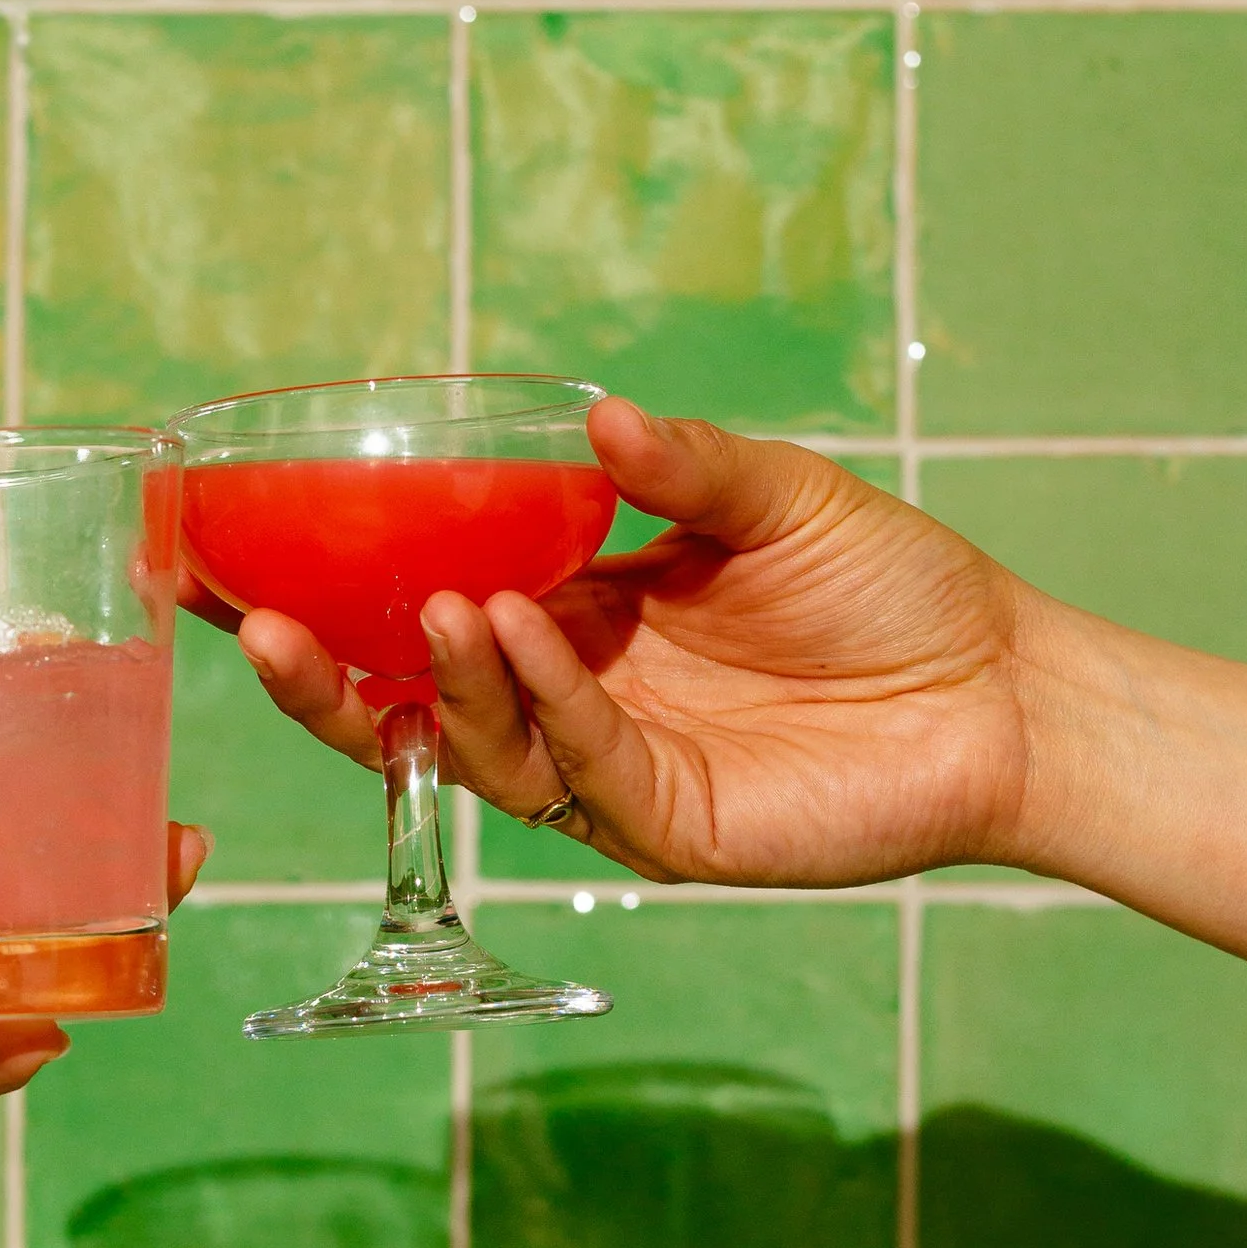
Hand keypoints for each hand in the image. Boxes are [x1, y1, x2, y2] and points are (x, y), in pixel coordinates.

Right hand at [217, 401, 1036, 887]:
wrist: (1002, 687)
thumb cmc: (893, 587)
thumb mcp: (776, 496)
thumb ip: (682, 466)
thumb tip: (593, 418)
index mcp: (576, 616)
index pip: (427, 608)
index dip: (338, 593)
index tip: (244, 554)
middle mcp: (574, 700)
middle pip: (415, 706)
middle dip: (331, 676)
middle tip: (264, 620)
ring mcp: (614, 772)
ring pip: (482, 750)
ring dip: (443, 681)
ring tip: (434, 605)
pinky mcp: (670, 829)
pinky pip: (581, 770)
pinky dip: (545, 701)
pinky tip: (525, 631)